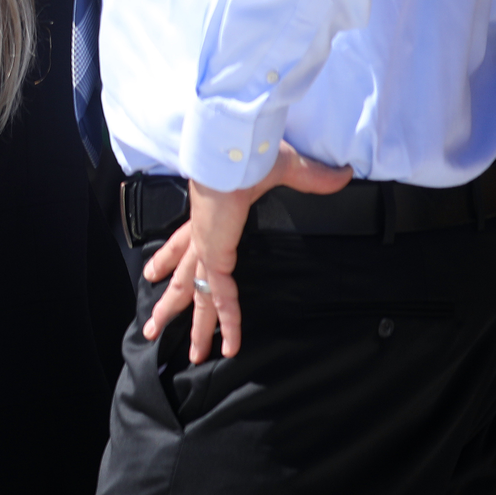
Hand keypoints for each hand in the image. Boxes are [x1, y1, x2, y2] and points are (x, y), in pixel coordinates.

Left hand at [142, 143, 350, 360]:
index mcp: (208, 215)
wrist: (233, 149)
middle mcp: (202, 235)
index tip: (154, 273)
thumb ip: (311, 176)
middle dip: (170, 304)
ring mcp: (206, 246)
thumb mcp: (283, 167)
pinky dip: (229, 321)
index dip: (169, 259)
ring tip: (166, 342)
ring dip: (185, 322)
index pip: (184, 243)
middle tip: (156, 327)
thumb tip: (340, 173)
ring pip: (192, 293)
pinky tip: (229, 345)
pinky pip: (223, 296)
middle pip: (181, 277)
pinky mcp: (216, 253)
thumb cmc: (251, 151)